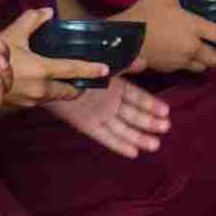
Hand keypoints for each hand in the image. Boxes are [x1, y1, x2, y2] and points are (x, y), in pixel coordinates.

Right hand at [0, 7, 110, 108]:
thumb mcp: (11, 33)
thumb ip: (32, 20)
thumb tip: (48, 12)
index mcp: (41, 70)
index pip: (73, 70)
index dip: (90, 69)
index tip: (105, 70)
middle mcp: (41, 89)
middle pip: (70, 91)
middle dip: (78, 86)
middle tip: (84, 79)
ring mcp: (32, 100)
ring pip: (56, 97)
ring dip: (62, 90)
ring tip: (62, 80)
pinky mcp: (24, 106)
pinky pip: (42, 100)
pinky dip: (46, 93)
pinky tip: (39, 83)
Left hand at [48, 74, 169, 159]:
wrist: (50, 73)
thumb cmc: (76, 64)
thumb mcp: (101, 62)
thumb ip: (122, 65)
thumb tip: (144, 62)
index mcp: (115, 86)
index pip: (137, 96)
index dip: (151, 104)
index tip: (166, 111)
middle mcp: (110, 102)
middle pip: (133, 114)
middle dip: (149, 121)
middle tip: (165, 127)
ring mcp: (100, 115)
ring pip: (123, 128)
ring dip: (138, 137)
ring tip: (154, 145)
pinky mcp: (87, 125)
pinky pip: (105, 136)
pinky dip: (118, 144)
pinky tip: (133, 153)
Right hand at [124, 0, 215, 73]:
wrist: (124, 37)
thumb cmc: (145, 12)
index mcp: (194, 26)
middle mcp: (192, 46)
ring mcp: (181, 59)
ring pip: (204, 65)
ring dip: (211, 61)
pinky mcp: (171, 67)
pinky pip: (188, 68)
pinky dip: (194, 64)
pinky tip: (190, 58)